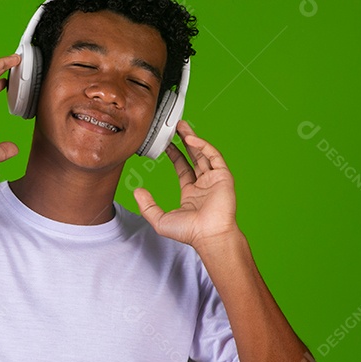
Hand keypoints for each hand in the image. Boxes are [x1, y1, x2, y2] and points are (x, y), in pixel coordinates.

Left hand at [133, 121, 238, 248]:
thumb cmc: (189, 232)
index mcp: (191, 193)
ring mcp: (214, 179)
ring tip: (181, 126)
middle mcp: (204, 184)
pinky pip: (214, 156)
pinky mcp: (223, 176)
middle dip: (184, 140)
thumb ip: (147, 206)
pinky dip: (203, 146)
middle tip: (174, 127)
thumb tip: (136, 192)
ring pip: (203, 153)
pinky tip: (191, 139)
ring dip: (193, 138)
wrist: (209, 236)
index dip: (174, 154)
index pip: (182, 167)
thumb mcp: (160, 219)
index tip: (165, 143)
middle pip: (194, 156)